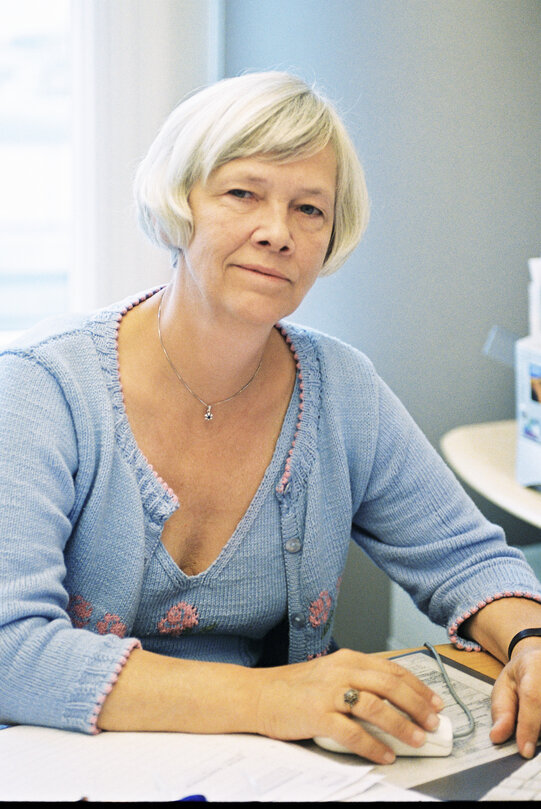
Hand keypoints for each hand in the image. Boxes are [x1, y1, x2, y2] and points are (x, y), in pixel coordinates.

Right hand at [255, 648, 443, 763]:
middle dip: (417, 705)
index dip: (418, 687)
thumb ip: (357, 679)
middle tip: (433, 722)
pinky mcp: (317, 715)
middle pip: (390, 685)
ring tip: (416, 739)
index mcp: (347, 659)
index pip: (392, 669)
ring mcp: (329, 692)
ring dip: (401, 725)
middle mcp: (341, 671)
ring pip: (376, 706)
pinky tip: (385, 755)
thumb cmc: (294, 687)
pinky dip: (373, 745)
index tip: (435, 702)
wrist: (257, 694)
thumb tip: (393, 699)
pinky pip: (352, 732)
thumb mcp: (329, 673)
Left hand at [490, 638, 540, 757]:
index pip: (533, 698)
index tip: (525, 751)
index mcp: (533, 666)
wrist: (539, 661)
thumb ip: (501, 711)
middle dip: (539, 733)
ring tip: (537, 729)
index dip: (529, 726)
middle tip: (529, 747)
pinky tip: (540, 726)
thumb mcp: (504, 687)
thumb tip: (497, 736)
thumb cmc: (521, 676)